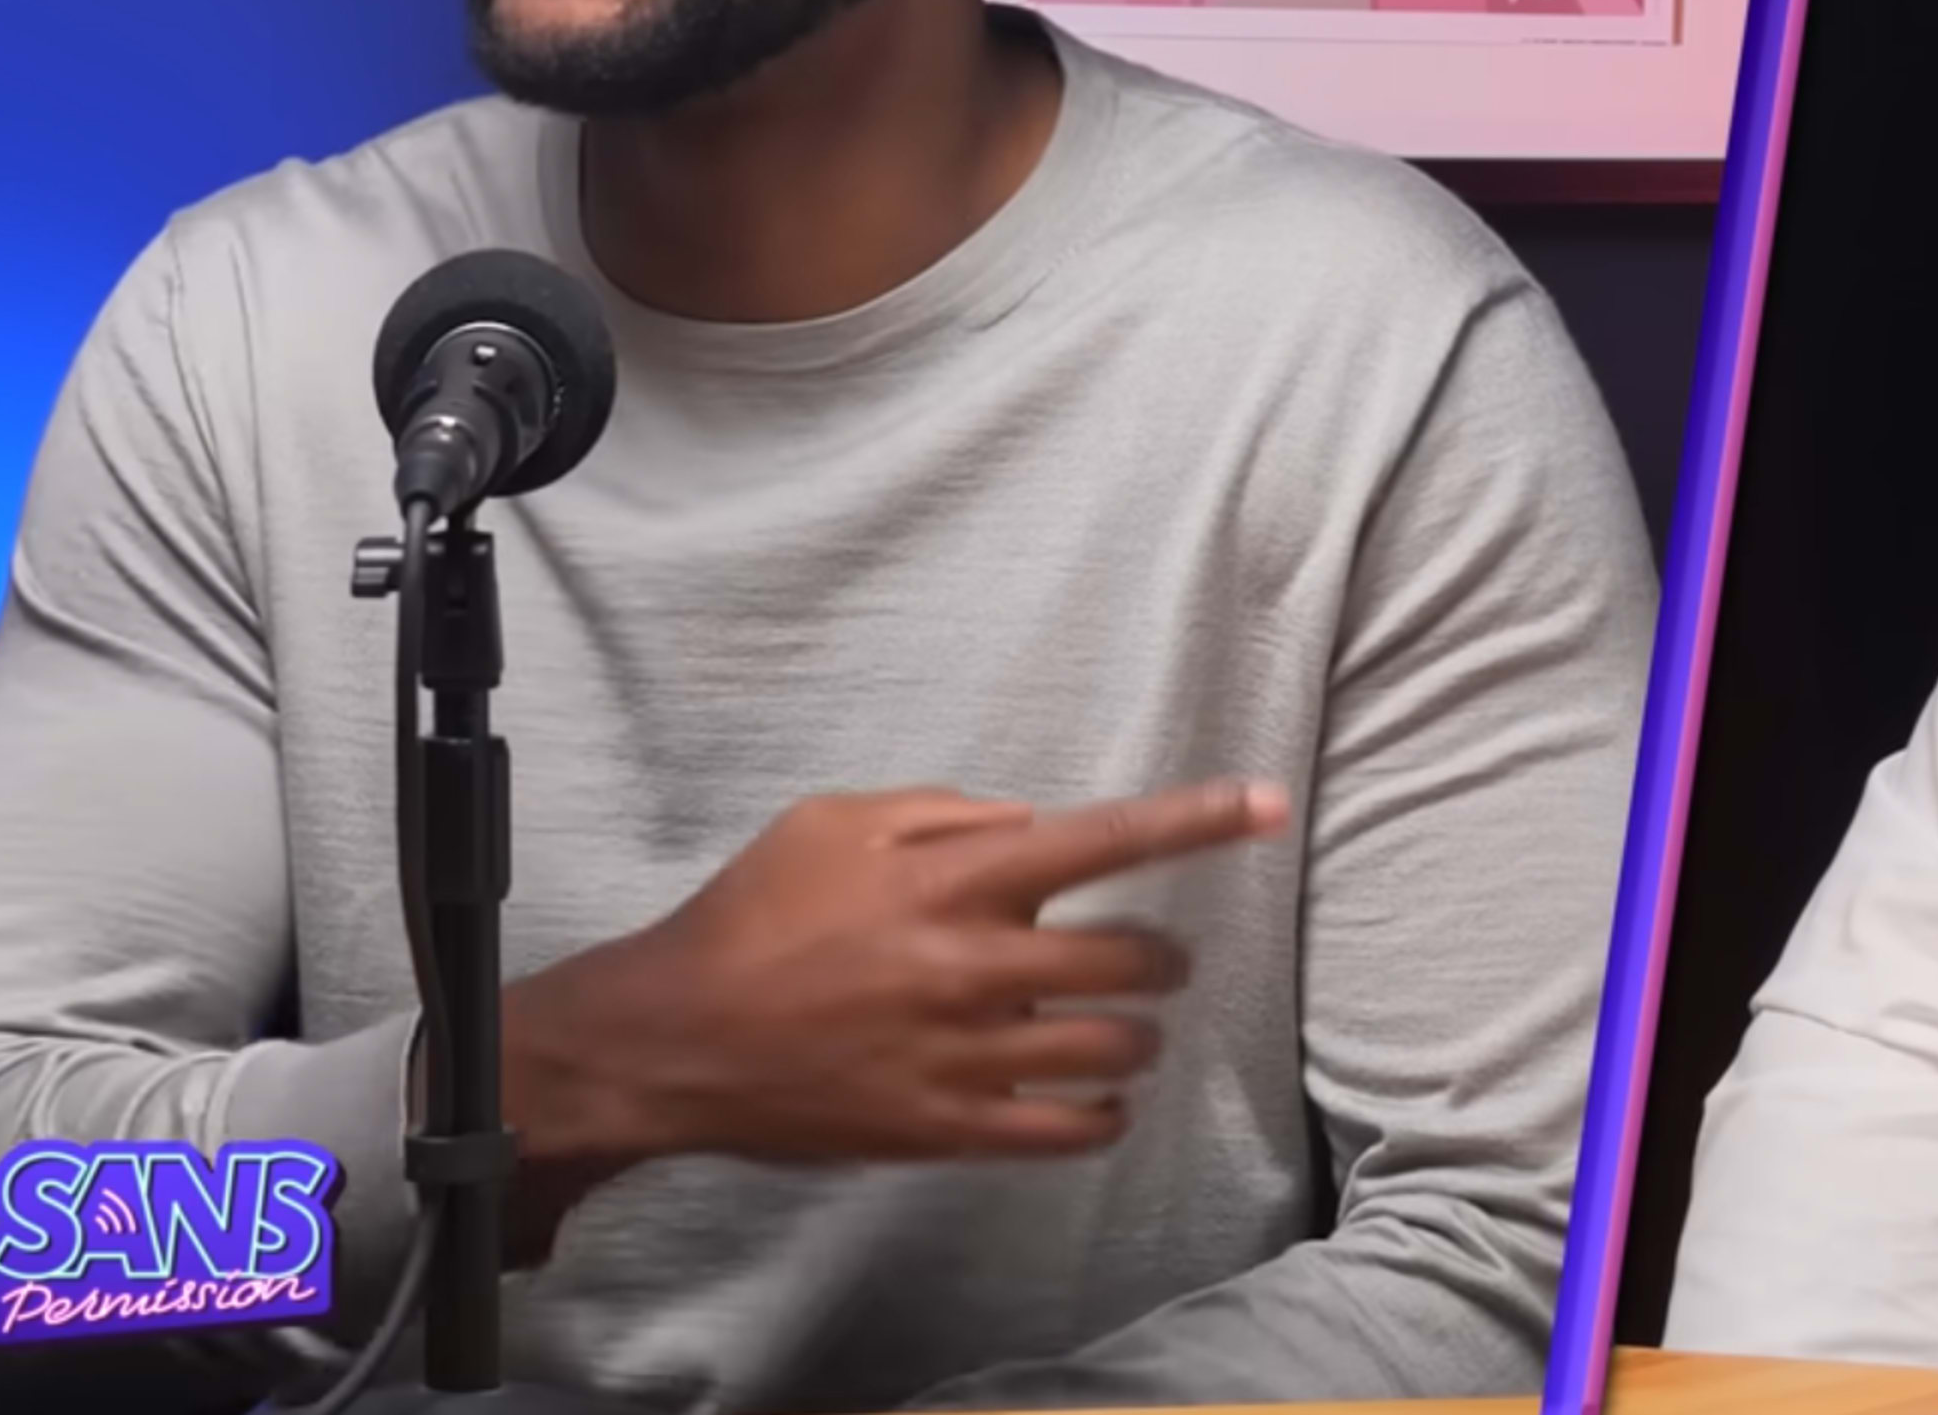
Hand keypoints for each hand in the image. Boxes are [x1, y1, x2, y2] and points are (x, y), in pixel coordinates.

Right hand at [499, 779, 1287, 1190]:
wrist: (670, 1039)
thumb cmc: (752, 916)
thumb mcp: (835, 821)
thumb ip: (947, 812)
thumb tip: (1034, 822)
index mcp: (953, 879)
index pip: (1104, 840)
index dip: (1197, 821)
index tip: (1267, 805)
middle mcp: (973, 964)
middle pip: (1134, 961)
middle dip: (1162, 958)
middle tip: (1153, 960)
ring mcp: (963, 1054)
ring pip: (1114, 1051)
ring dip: (1137, 1038)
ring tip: (1122, 1030)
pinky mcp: (944, 1128)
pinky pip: (1065, 1132)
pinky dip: (1101, 1116)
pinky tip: (1096, 1101)